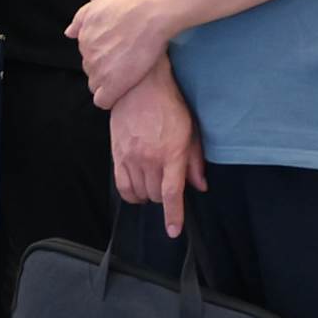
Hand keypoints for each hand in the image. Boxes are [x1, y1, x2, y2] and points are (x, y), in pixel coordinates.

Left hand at [64, 0, 175, 110]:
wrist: (147, 16)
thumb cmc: (127, 6)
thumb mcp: (97, 5)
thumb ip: (80, 20)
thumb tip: (68, 33)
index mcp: (84, 40)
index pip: (88, 57)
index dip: (102, 58)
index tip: (116, 55)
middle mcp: (88, 56)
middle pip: (92, 71)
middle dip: (105, 69)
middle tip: (125, 64)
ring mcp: (99, 71)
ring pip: (97, 85)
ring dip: (109, 82)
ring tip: (127, 76)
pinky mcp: (112, 84)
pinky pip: (103, 100)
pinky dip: (110, 98)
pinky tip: (121, 91)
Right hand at [108, 68, 201, 233]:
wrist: (140, 86)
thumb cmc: (169, 105)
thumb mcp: (191, 131)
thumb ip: (195, 161)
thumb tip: (200, 185)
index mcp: (172, 153)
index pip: (171, 193)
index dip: (173, 215)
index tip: (173, 231)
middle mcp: (150, 158)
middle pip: (155, 196)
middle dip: (164, 197)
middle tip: (168, 184)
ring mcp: (131, 157)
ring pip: (139, 193)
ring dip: (148, 195)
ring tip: (153, 184)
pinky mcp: (117, 154)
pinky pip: (122, 186)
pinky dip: (131, 194)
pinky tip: (137, 190)